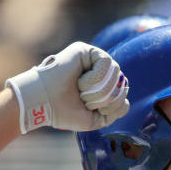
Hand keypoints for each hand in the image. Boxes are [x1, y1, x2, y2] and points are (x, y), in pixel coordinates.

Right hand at [5, 42, 129, 133]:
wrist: (44, 104)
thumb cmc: (64, 112)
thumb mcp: (96, 119)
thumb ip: (115, 111)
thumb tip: (126, 97)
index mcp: (100, 86)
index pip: (122, 93)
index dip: (114, 105)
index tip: (93, 110)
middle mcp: (97, 71)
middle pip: (121, 83)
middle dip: (106, 98)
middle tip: (86, 102)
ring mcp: (92, 59)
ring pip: (116, 73)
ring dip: (99, 90)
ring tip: (81, 92)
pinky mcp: (86, 51)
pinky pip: (106, 63)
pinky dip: (95, 78)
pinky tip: (79, 81)